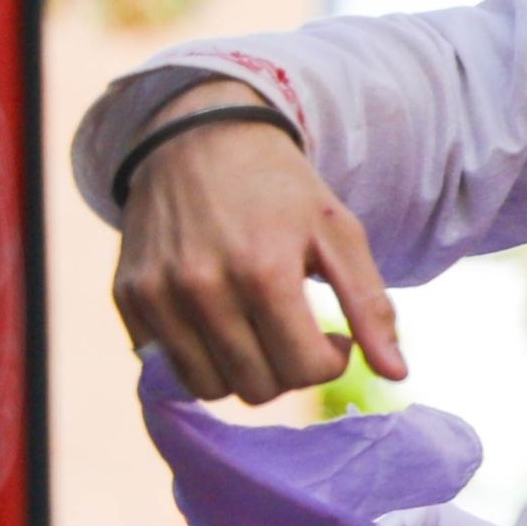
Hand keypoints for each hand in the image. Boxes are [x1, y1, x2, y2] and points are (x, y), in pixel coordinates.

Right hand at [112, 86, 404, 403]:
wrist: (200, 138)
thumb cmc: (281, 190)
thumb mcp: (340, 233)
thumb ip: (371, 306)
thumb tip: (397, 375)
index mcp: (264, 272)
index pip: (305, 370)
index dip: (330, 362)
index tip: (332, 337)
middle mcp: (203, 289)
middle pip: (258, 387)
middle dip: (288, 369)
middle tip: (295, 330)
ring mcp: (158, 295)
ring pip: (208, 387)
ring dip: (243, 371)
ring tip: (258, 329)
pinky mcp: (128, 296)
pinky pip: (166, 365)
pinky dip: (197, 355)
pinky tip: (217, 317)